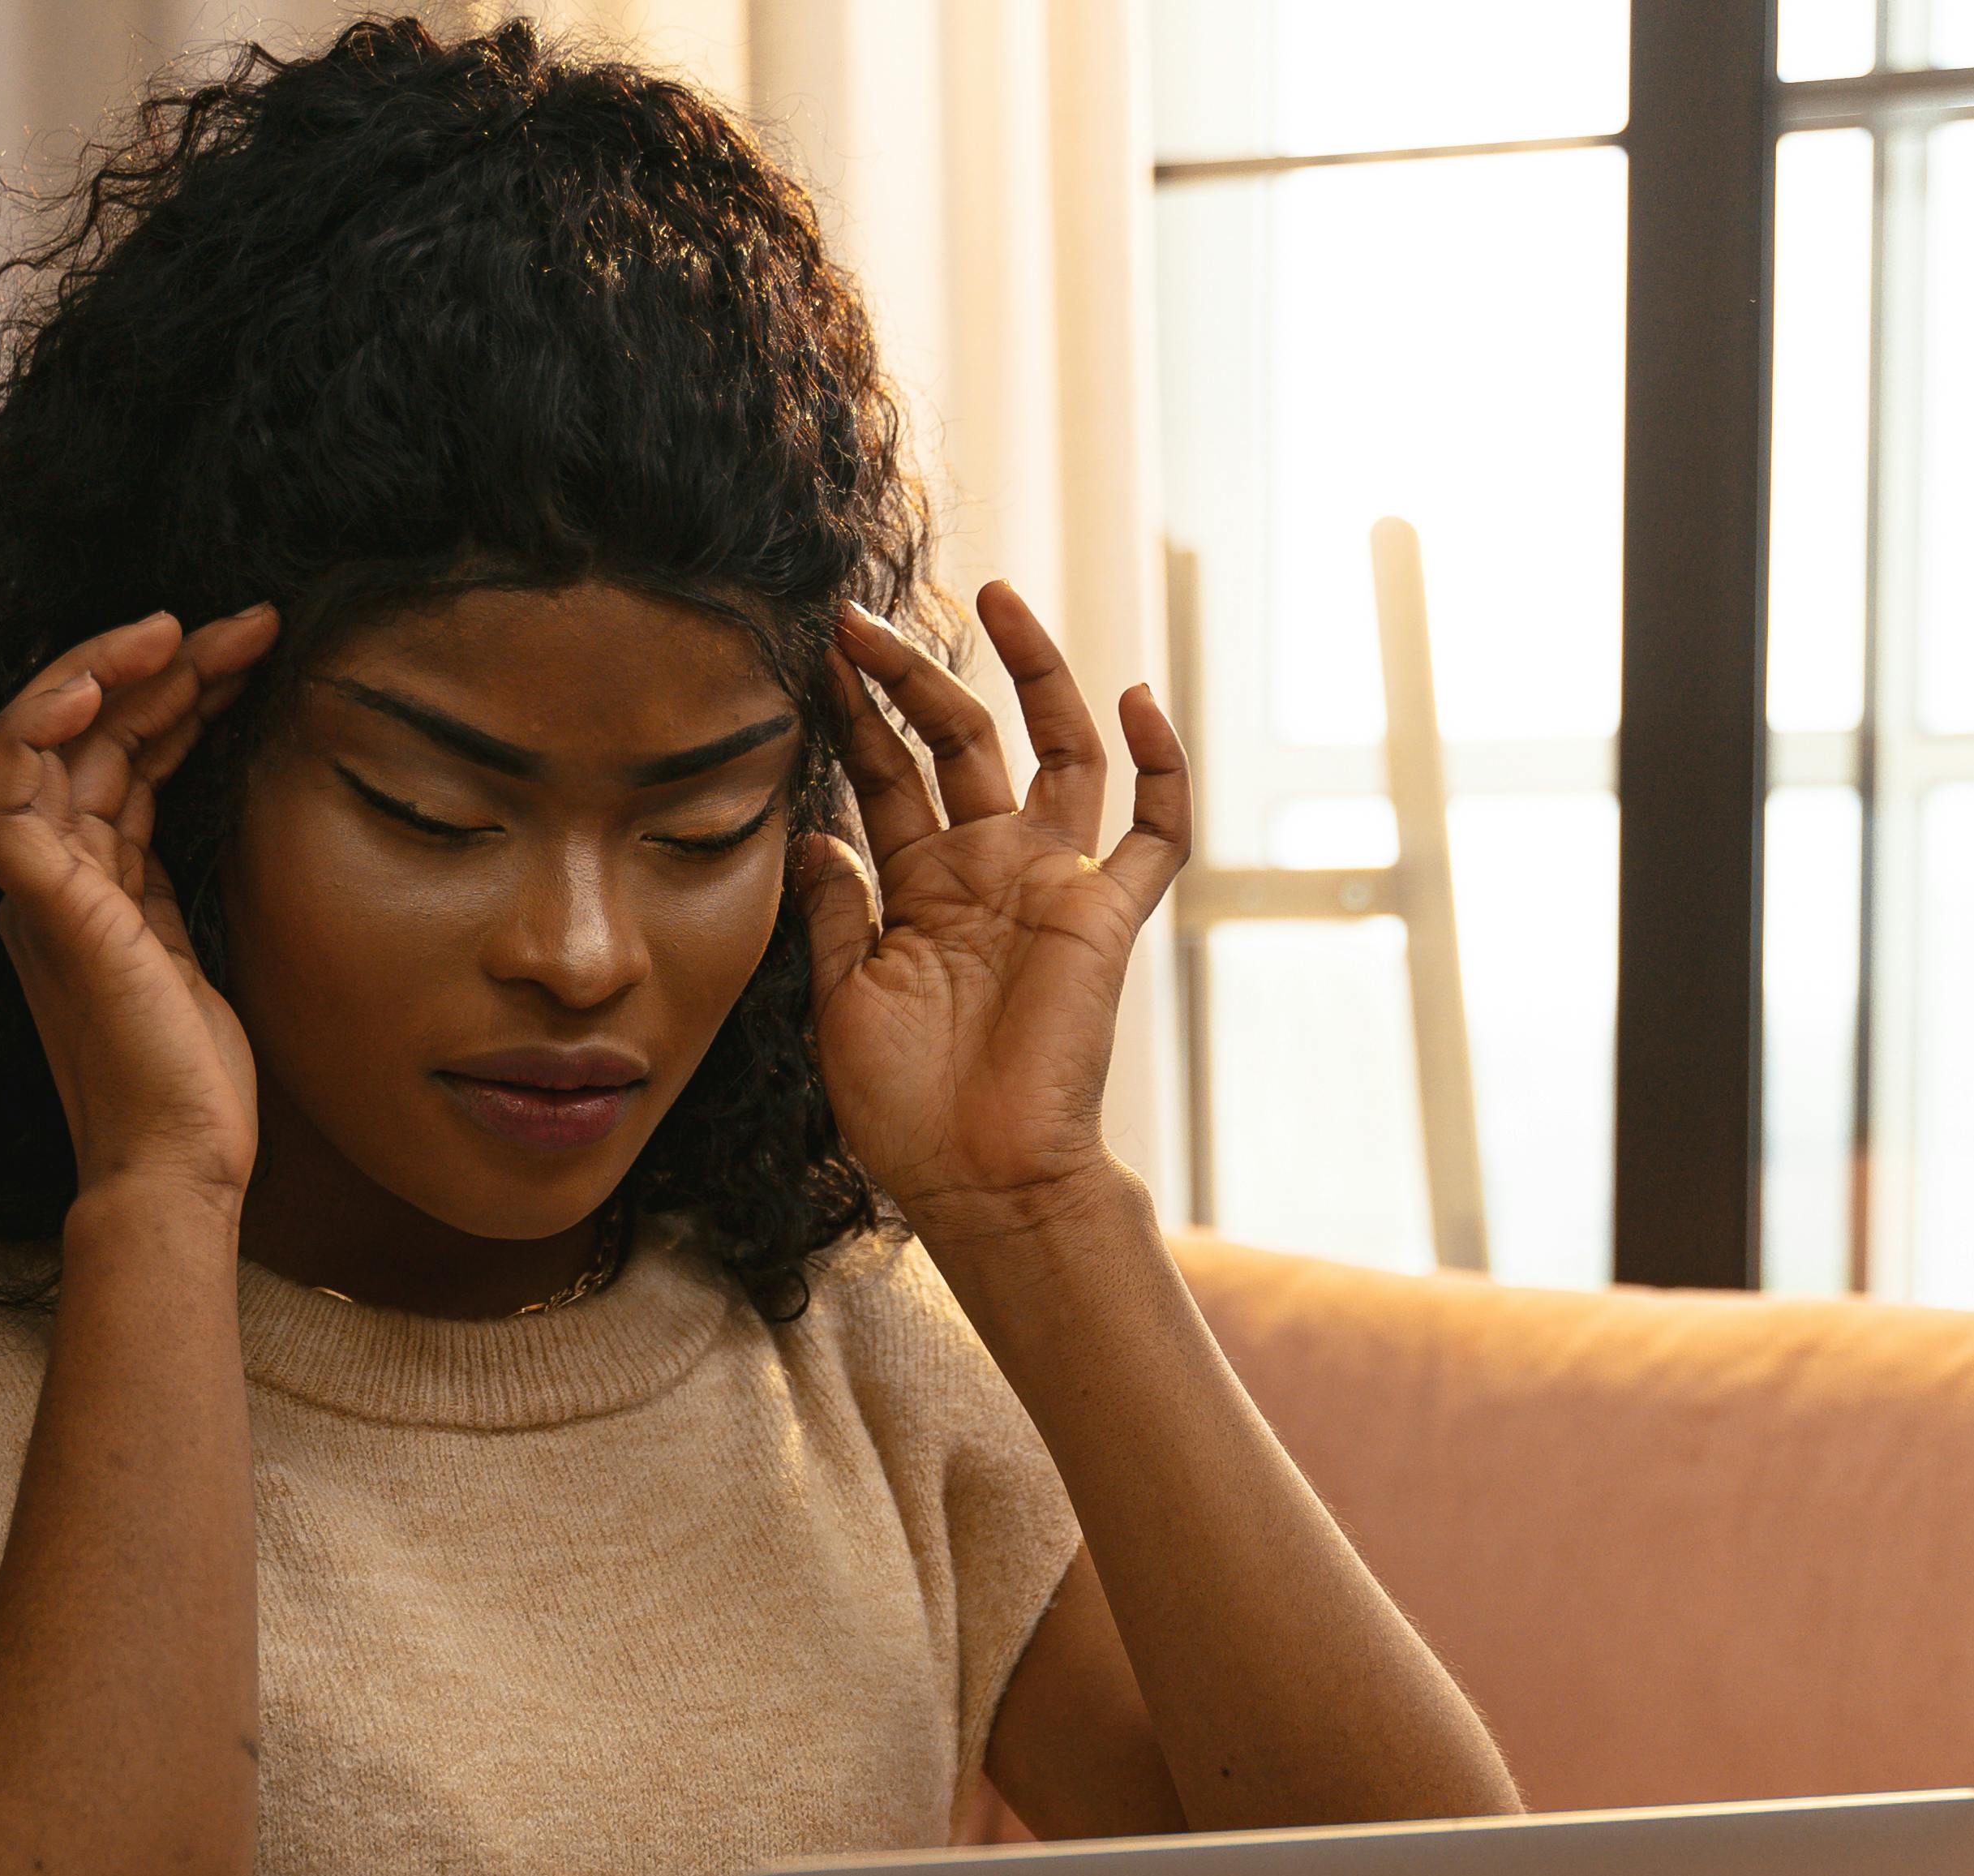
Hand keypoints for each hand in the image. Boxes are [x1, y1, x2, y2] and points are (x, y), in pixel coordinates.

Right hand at [0, 605, 283, 1203]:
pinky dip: (35, 727)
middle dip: (161, 667)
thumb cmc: (195, 1081)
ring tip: (192, 632)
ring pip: (40, 741)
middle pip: (86, 736)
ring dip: (110, 672)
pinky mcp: (40, 907)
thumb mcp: (200, 949)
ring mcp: (39, 891)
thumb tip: (227, 799)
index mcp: (90, 887)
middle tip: (245, 626)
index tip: (247, 657)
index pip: (118, 758)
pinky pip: (1, 795)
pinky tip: (97, 683)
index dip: (176, 696)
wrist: (182, 1164)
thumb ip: (181, 877)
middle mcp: (53, 879)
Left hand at [797, 582, 1187, 1239]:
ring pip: (1058, 750)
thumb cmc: (905, 1108)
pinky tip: (1139, 699)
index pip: (886, 775)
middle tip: (859, 621)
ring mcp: (1050, 884)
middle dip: (911, 676)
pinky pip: (1154, 832)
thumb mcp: (843, 998)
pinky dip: (1162, 766)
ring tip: (995, 597)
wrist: (979, 1179)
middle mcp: (987, 870)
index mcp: (919, 889)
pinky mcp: (1107, 913)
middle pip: (957, 742)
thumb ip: (838, 909)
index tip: (819, 656)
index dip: (856, 715)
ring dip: (1032, 674)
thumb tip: (811, 831)